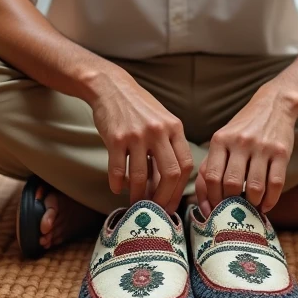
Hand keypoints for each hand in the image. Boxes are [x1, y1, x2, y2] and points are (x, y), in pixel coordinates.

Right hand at [89, 68, 193, 213]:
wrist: (111, 87)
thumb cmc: (139, 108)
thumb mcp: (162, 122)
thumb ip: (168, 148)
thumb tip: (169, 185)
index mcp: (174, 128)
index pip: (186, 165)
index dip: (181, 189)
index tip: (172, 203)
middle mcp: (159, 131)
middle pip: (170, 174)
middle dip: (164, 198)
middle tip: (157, 210)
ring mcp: (137, 134)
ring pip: (142, 176)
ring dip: (138, 195)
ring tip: (136, 203)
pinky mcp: (116, 138)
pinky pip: (119, 169)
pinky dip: (118, 184)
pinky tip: (117, 188)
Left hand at [196, 86, 296, 214]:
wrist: (274, 105)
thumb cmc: (243, 129)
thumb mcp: (222, 140)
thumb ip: (211, 167)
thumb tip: (205, 204)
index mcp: (220, 140)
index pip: (212, 177)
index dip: (212, 199)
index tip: (215, 211)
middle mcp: (240, 142)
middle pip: (232, 184)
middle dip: (231, 204)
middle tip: (233, 212)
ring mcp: (262, 147)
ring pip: (255, 187)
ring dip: (252, 204)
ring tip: (250, 208)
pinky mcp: (281, 152)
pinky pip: (276, 183)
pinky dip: (270, 200)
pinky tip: (265, 205)